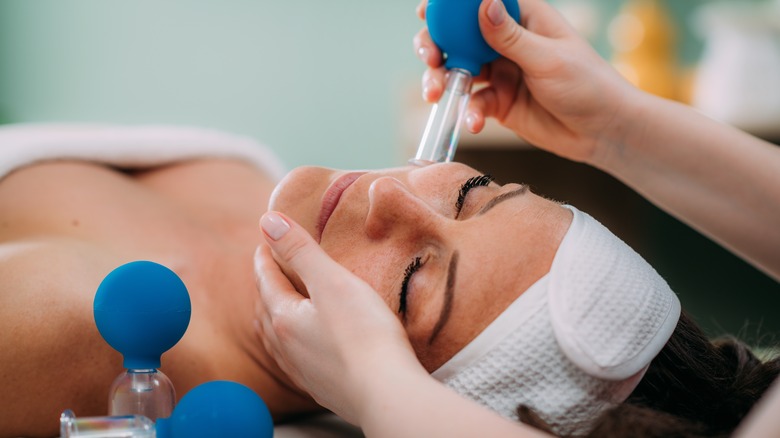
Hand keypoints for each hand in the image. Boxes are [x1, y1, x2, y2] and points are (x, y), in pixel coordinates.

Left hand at [254, 212, 426, 424]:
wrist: (387, 393)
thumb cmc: (364, 335)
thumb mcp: (332, 281)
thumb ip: (301, 251)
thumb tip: (267, 222)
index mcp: (285, 319)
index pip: (266, 281)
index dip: (265, 258)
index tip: (265, 242)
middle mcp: (287, 348)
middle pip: (267, 310)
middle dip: (266, 286)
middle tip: (273, 269)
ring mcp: (304, 371)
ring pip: (278, 339)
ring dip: (276, 316)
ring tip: (283, 305)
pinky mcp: (323, 387)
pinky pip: (297, 359)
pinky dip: (293, 342)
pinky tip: (307, 345)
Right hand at [413, 0, 642, 164]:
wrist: (602, 132)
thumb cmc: (588, 85)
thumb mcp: (548, 58)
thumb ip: (510, 36)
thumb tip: (482, 2)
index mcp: (522, 18)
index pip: (479, 3)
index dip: (449, 6)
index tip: (426, 13)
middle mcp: (506, 42)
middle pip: (458, 37)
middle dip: (437, 46)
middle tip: (431, 59)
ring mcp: (500, 73)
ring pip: (458, 71)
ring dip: (443, 81)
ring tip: (436, 94)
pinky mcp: (498, 103)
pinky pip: (472, 103)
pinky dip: (467, 113)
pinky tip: (474, 124)